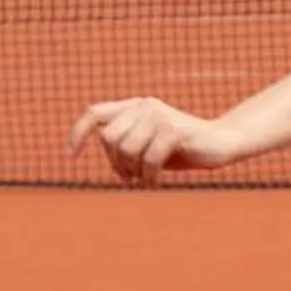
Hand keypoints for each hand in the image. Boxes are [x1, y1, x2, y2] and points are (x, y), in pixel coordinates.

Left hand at [69, 97, 244, 184]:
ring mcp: (159, 115)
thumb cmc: (181, 149)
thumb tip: (104, 159)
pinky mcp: (174, 130)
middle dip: (115, 164)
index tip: (69, 157)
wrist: (221, 143)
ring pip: (127, 150)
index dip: (77, 133)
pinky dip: (149, 177)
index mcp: (134, 107)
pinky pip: (148, 159)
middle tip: (129, 178)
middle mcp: (144, 106)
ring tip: (145, 180)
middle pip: (109, 139)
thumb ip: (125, 145)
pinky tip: (156, 184)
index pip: (94, 113)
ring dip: (134, 172)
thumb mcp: (148, 146)